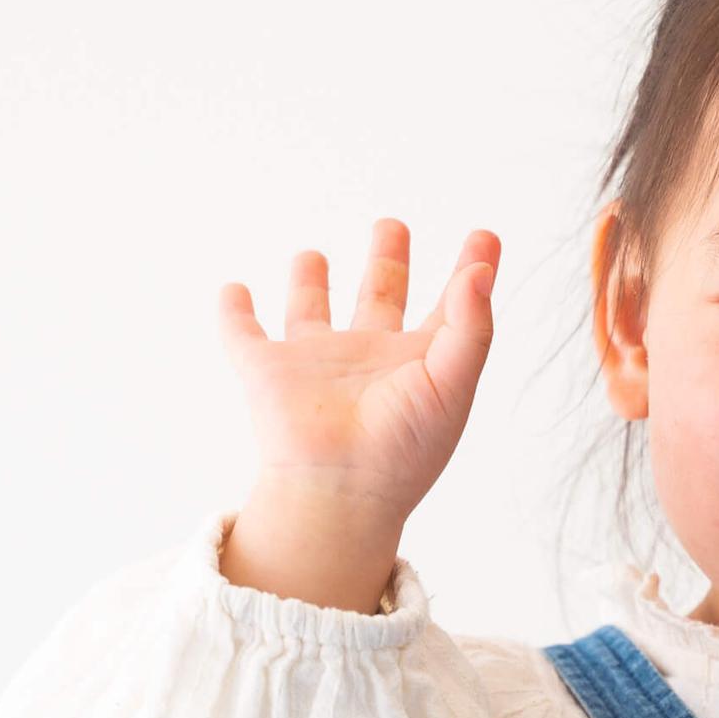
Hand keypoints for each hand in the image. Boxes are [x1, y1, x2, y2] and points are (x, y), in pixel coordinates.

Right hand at [216, 220, 501, 613]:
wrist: (338, 492)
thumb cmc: (402, 450)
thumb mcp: (453, 383)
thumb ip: (472, 325)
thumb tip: (479, 271)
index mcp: (416, 362)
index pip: (451, 307)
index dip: (469, 270)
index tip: (485, 237)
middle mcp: (367, 359)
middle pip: (379, 296)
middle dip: (386, 260)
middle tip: (390, 226)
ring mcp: (315, 365)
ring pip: (309, 312)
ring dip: (308, 283)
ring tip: (311, 256)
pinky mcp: (267, 372)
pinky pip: (242, 335)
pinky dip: (233, 312)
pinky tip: (233, 291)